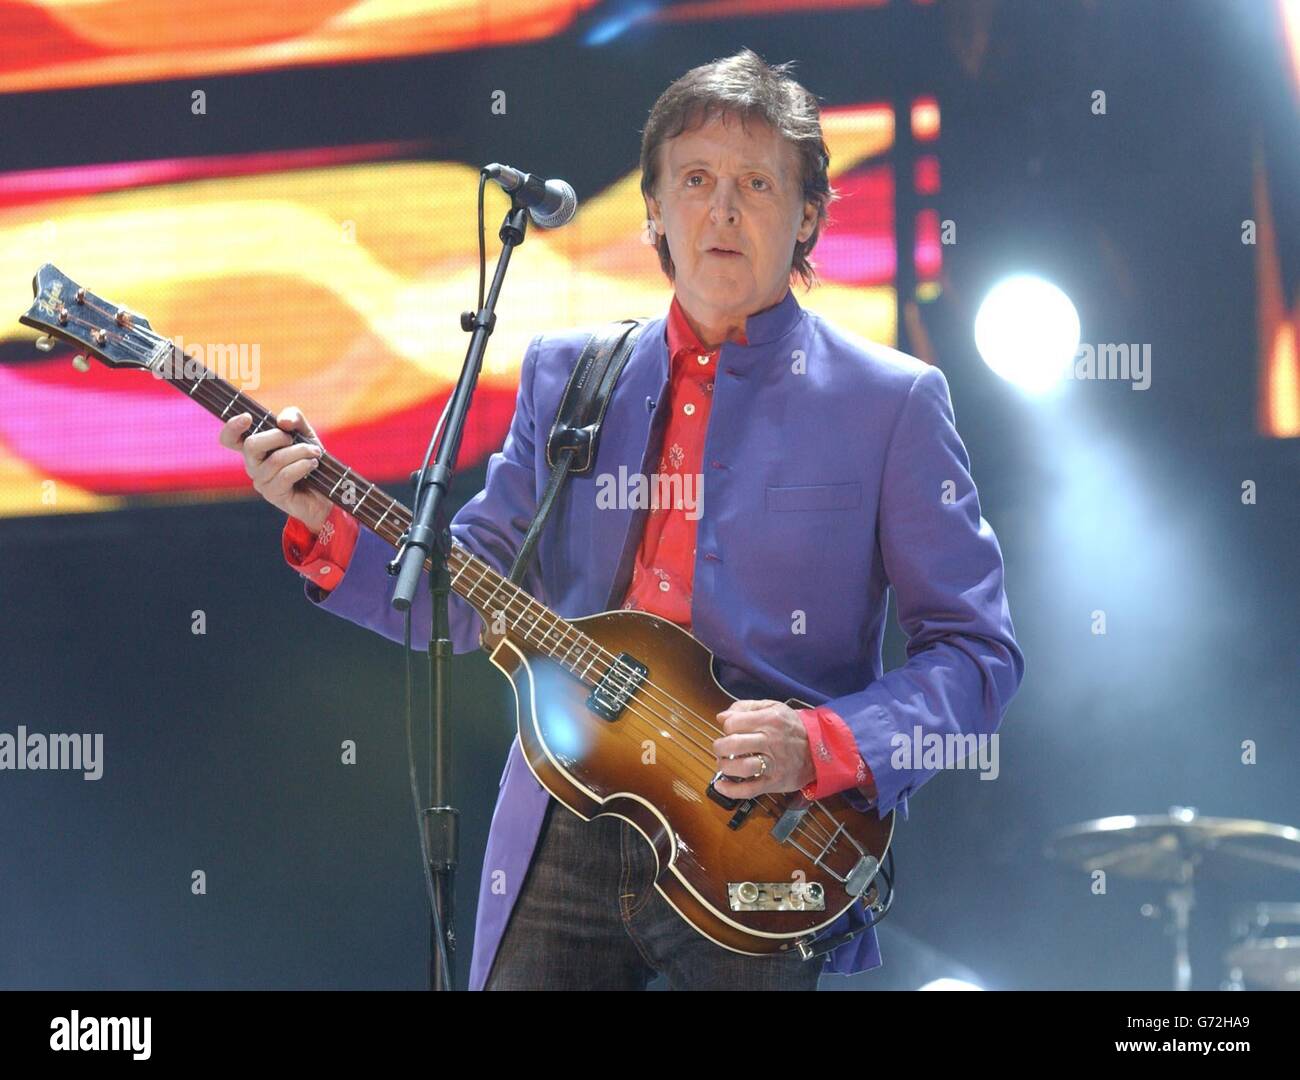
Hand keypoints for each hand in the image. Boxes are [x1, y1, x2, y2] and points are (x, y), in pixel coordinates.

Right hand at [218, 406, 331, 533]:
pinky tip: (312, 464)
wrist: (326, 491)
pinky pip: (285, 475)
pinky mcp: (274, 495)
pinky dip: (303, 465)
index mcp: (255, 448)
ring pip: (275, 460)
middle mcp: (253, 465)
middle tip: (294, 439)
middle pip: (251, 445)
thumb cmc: (311, 459)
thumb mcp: (305, 433)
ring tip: (314, 453)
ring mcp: (261, 482)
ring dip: (300, 451)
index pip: (229, 439)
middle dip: (278, 436)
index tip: (247, 417)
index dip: (232, 427)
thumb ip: (294, 419)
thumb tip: (282, 422)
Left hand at [711, 699, 815, 798]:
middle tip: (720, 748)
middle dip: (719, 747)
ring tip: (723, 763)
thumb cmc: (792, 727)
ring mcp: (774, 763)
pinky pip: (750, 790)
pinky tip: (720, 786)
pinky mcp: (774, 782)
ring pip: (742, 767)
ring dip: (725, 766)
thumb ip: (746, 707)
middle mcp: (771, 741)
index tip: (730, 731)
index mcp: (769, 720)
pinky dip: (731, 790)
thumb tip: (722, 717)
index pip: (734, 723)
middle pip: (735, 744)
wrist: (820, 749)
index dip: (726, 727)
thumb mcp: (773, 707)